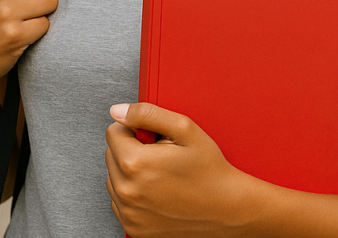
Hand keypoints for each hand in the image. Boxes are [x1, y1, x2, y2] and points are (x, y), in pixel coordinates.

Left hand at [105, 102, 246, 236]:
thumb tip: (118, 111)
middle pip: (111, 154)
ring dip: (130, 172)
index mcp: (135, 164)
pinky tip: (157, 190)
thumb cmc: (208, 169)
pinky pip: (120, 202)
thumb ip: (147, 113)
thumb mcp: (184, 128)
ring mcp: (129, 214)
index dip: (134, 129)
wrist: (226, 209)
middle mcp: (127, 192)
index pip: (113, 132)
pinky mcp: (134, 229)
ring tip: (160, 173)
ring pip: (114, 178)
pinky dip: (134, 193)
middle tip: (160, 155)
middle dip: (131, 149)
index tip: (153, 138)